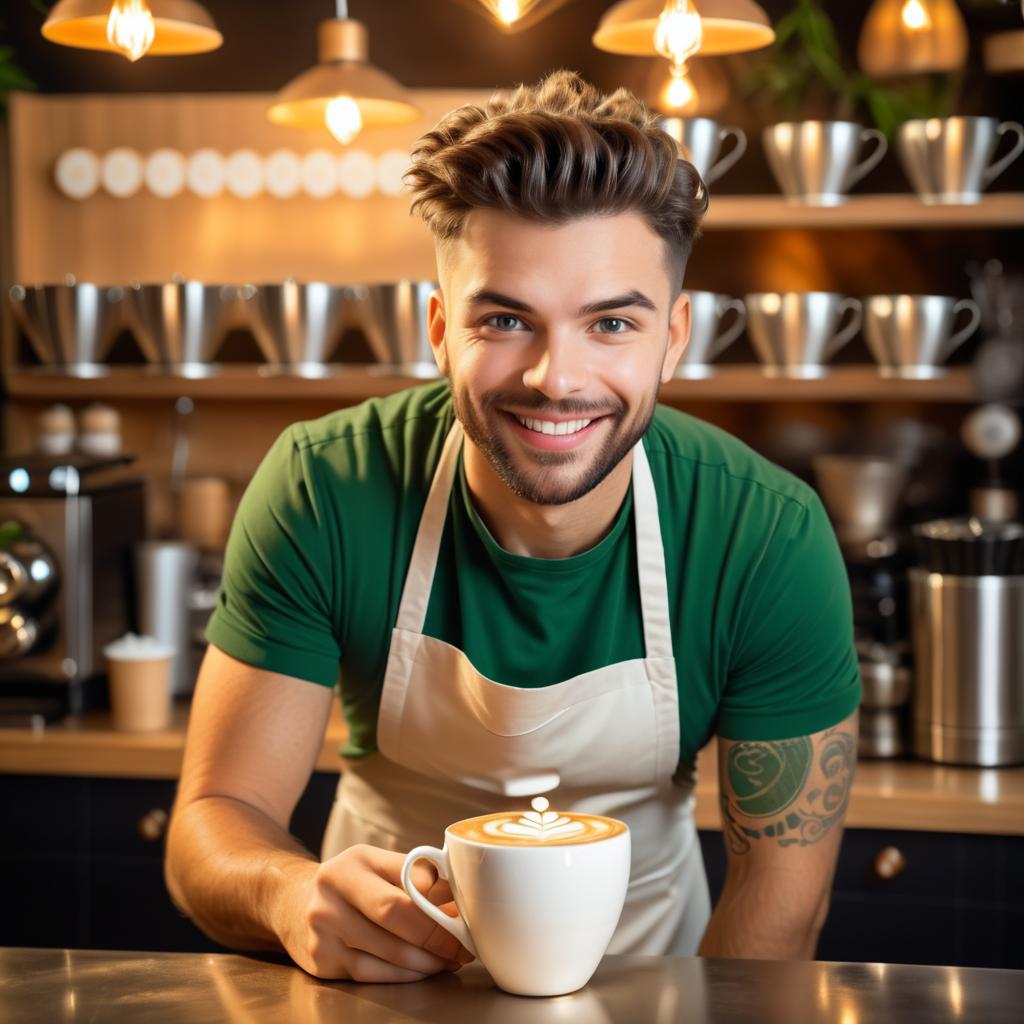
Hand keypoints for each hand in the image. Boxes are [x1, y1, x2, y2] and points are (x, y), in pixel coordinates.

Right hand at [273, 844, 475, 981]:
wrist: (295, 903)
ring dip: (425, 962)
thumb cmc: (350, 883)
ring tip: (447, 961)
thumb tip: (460, 897)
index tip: (465, 918)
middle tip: (461, 948)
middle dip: (436, 937)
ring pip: (386, 953)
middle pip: (394, 917)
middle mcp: (333, 891)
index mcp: (356, 861)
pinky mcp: (321, 961)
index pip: (407, 881)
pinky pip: (372, 973)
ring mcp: (323, 928)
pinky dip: (403, 975)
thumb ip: (415, 874)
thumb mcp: (378, 864)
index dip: (441, 903)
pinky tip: (420, 971)